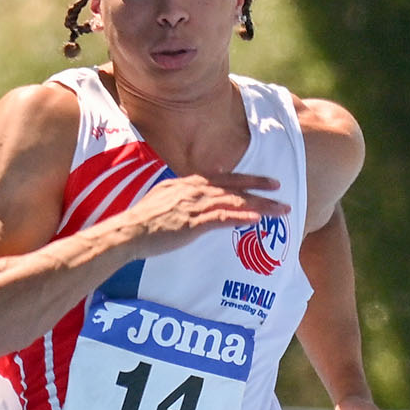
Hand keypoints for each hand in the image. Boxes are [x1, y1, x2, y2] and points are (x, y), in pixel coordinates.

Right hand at [116, 170, 280, 256]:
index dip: (247, 179)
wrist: (129, 231)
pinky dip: (241, 217)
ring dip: (260, 205)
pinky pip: (222, 218)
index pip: (224, 177)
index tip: (265, 181)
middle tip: (280, 189)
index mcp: (188, 183)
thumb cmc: (144, 219)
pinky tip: (257, 219)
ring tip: (280, 209)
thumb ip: (186, 189)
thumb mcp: (166, 195)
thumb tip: (206, 179)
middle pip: (234, 187)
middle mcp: (194, 190)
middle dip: (260, 187)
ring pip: (234, 202)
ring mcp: (194, 206)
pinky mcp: (192, 223)